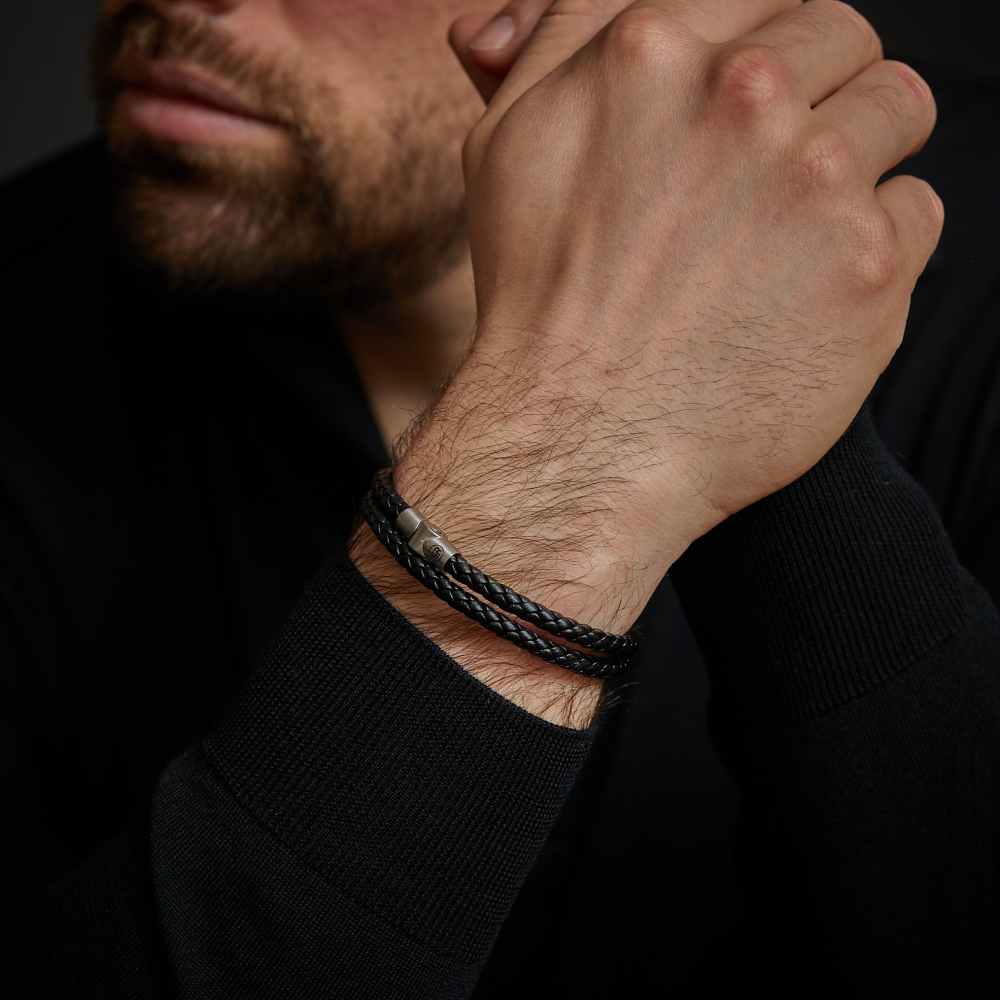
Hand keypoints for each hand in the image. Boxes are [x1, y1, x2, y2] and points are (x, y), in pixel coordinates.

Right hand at [352, 0, 941, 723]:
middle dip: (819, 92)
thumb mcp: (507, 150)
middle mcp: (746, 98)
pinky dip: (878, 244)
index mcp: (655, 51)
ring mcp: (819, 181)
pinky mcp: (873, 268)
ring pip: (899, 108)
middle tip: (773, 173)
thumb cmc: (539, 301)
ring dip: (860, 157)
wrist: (580, 440)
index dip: (761, 50)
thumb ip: (548, 50)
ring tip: (797, 230)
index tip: (751, 107)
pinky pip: (917, 211)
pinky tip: (809, 291)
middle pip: (844, 36)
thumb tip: (508, 13)